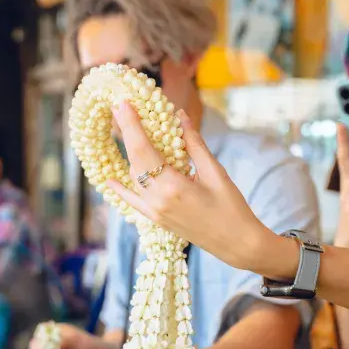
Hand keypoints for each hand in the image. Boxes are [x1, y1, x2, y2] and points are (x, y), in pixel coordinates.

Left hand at [107, 102, 274, 272]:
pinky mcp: (157, 220)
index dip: (131, 125)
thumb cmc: (231, 207)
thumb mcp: (215, 172)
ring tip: (128, 131)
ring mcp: (155, 212)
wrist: (237, 243)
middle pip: (134, 161)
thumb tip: (180, 117)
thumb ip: (194, 144)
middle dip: (127, 134)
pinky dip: (122, 189)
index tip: (123, 104)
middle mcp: (157, 200)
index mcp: (172, 187)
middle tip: (122, 110)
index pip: (143, 150)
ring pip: (134, 177)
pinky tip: (111, 180)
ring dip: (130, 154)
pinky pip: (133, 201)